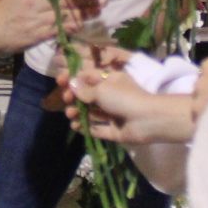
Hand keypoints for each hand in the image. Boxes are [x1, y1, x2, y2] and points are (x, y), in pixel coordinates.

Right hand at [0, 0, 101, 53]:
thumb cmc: (1, 8)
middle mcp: (37, 2)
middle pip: (68, 1)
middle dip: (87, 2)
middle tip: (104, 1)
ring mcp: (39, 19)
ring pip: (68, 16)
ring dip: (85, 14)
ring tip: (99, 12)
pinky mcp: (40, 34)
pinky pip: (61, 29)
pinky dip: (73, 27)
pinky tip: (82, 25)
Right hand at [60, 53, 194, 144]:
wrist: (148, 120)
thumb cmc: (124, 98)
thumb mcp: (102, 89)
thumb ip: (85, 90)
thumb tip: (71, 84)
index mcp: (111, 80)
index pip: (89, 76)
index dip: (74, 78)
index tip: (59, 81)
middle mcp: (111, 96)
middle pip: (88, 96)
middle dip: (74, 97)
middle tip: (65, 101)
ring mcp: (113, 114)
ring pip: (91, 112)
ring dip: (78, 112)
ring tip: (70, 115)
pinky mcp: (114, 130)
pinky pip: (97, 128)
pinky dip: (86, 127)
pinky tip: (75, 126)